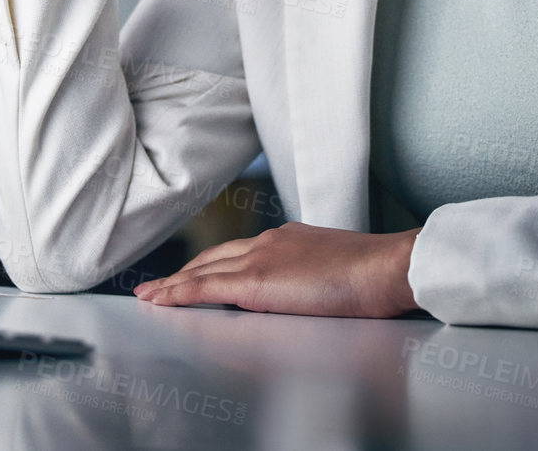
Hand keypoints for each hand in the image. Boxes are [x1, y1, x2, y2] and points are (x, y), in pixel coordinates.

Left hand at [132, 223, 422, 317]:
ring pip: (203, 270)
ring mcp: (261, 257)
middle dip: (185, 271)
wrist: (386, 266)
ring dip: (174, 283)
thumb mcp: (339, 270)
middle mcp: (269, 241)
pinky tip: (160, 300)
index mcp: (290, 238)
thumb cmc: (377, 275)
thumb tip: (311, 294)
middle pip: (214, 256)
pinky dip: (178, 293)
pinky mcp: (256, 280)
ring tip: (150, 295)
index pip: (241, 251)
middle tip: (160, 284)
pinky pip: (205, 287)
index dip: (213, 262)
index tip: (197, 270)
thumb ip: (316, 277)